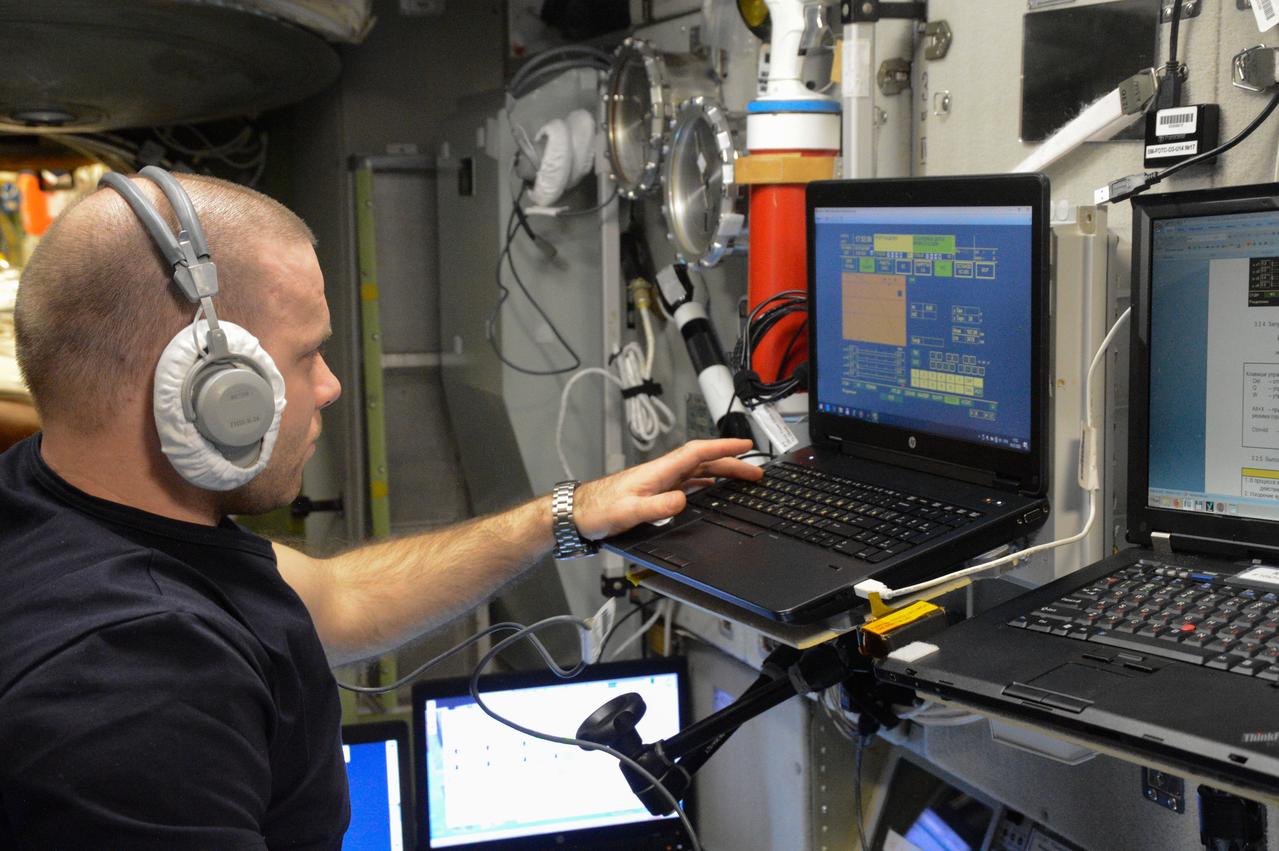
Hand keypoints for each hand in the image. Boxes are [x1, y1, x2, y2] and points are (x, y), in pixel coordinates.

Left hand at [572, 438, 762, 540]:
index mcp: (658, 471)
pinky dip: (705, 486)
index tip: (745, 445)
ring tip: (742, 480)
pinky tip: (711, 492)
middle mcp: (662, 473)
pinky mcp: (655, 493)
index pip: (697, 452)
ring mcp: (659, 482)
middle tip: (755, 471)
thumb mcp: (629, 511)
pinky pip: (688, 484)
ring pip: (697, 473)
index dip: (722, 447)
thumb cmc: (598, 509)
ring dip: (721, 474)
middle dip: (730, 463)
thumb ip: (657, 506)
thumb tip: (683, 500)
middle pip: (703, 462)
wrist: (577, 514)